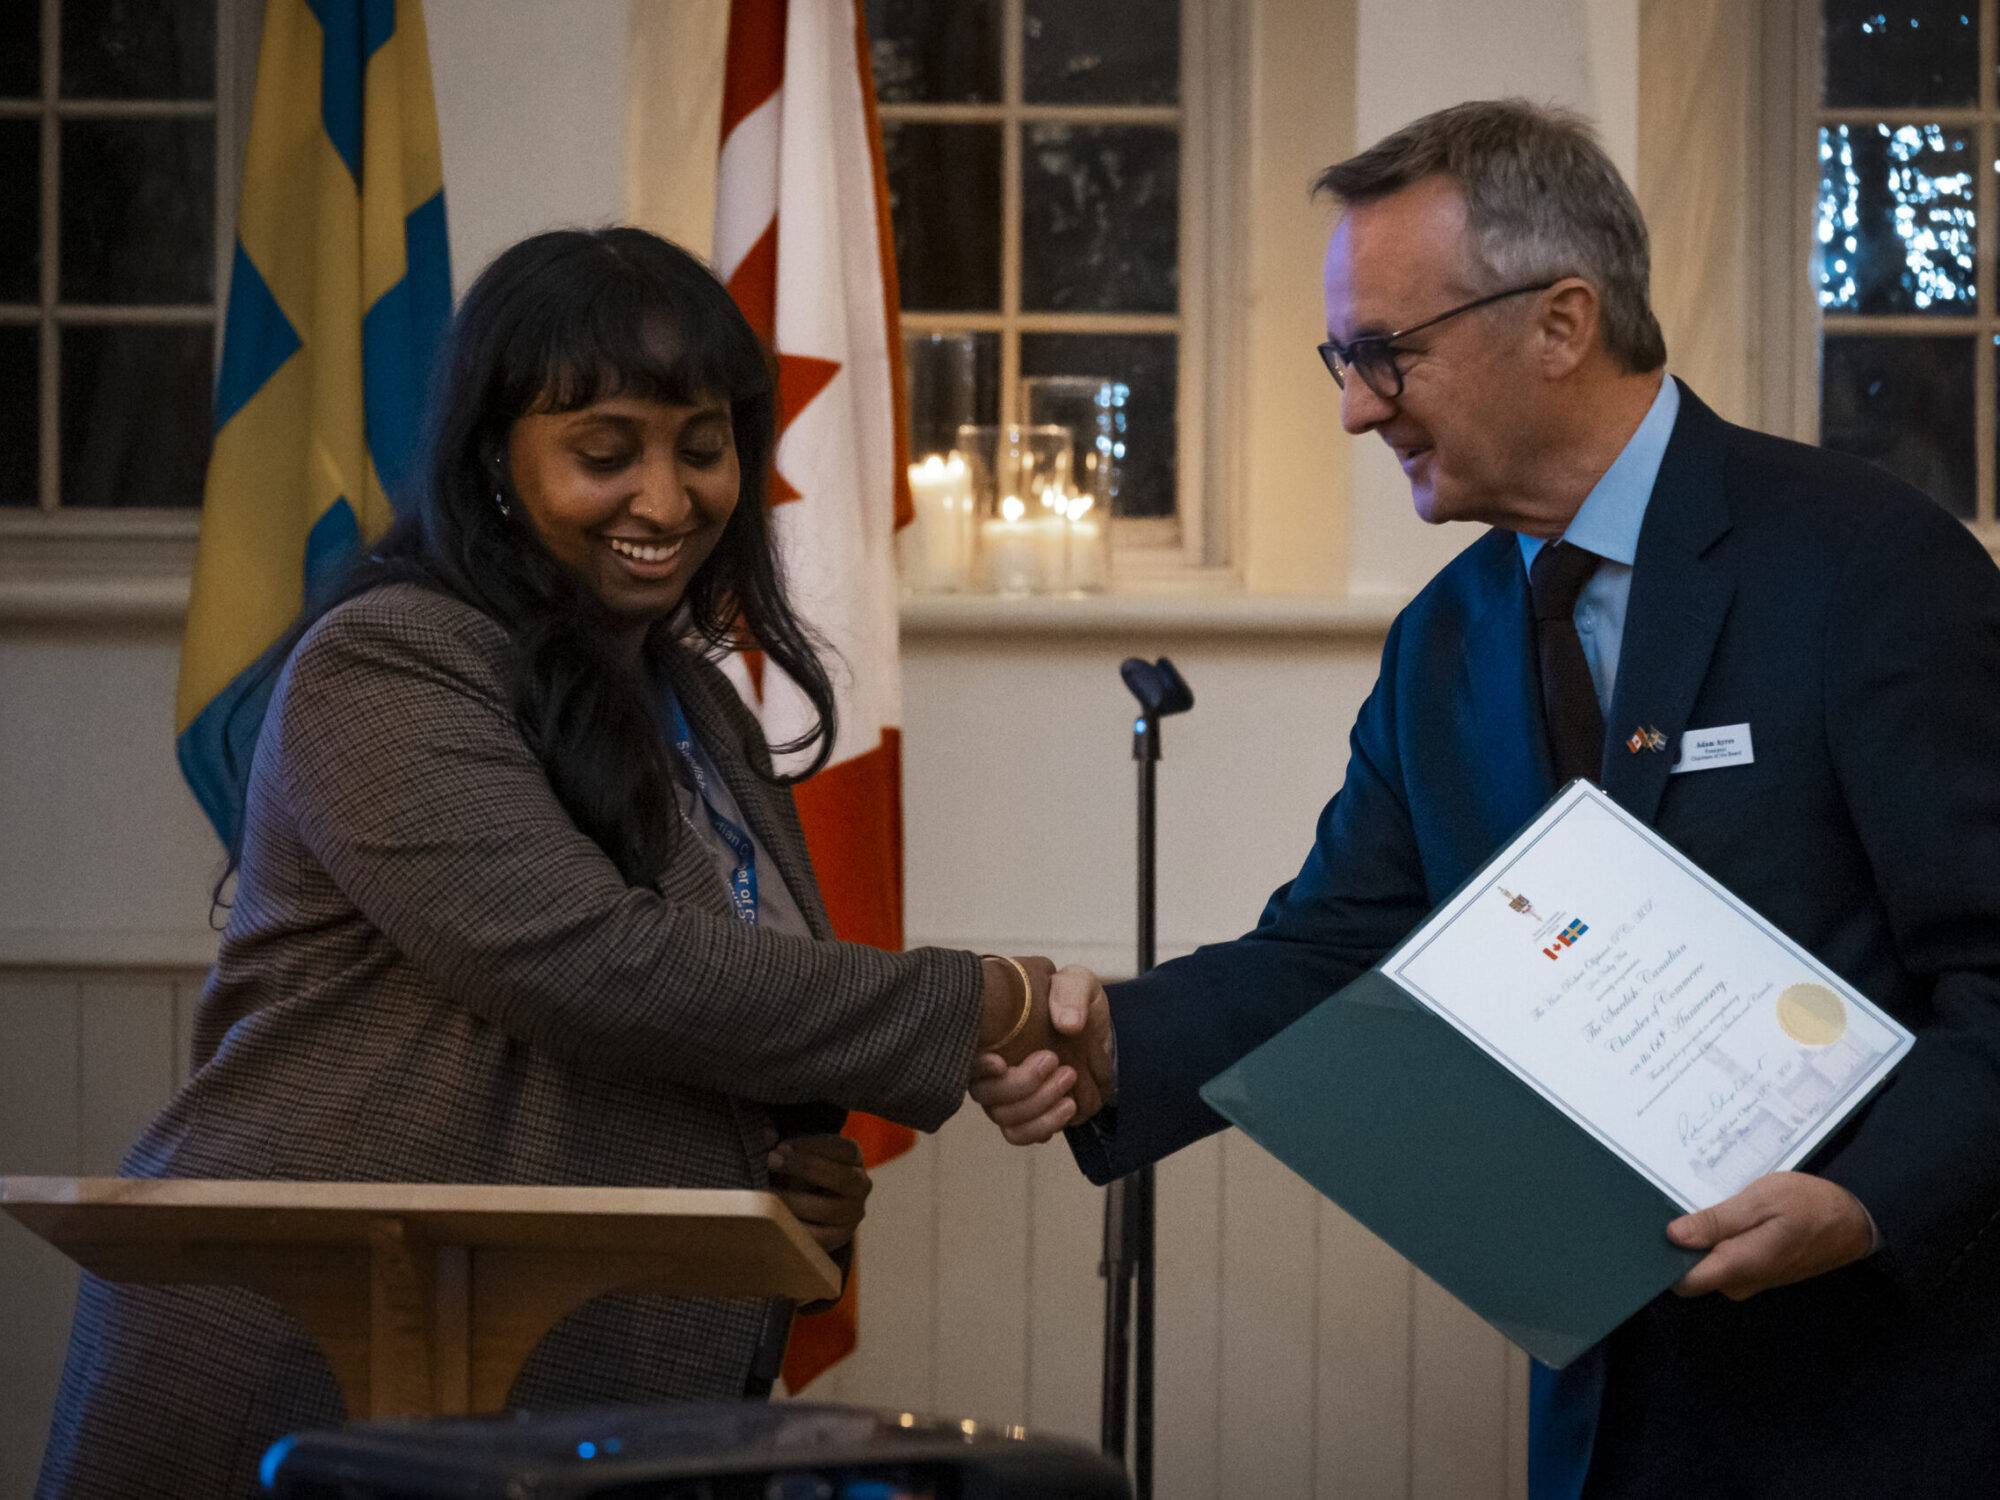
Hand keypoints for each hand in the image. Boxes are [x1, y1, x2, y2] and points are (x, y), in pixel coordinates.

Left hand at [768, 1133, 870, 1253]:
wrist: (805, 1201)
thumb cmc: (798, 1168)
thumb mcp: (794, 1152)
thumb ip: (781, 1144)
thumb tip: (768, 1135)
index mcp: (853, 1157)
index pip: (843, 1148)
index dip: (811, 1146)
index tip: (781, 1146)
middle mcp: (861, 1185)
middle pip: (841, 1177)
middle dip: (804, 1168)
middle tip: (772, 1161)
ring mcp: (853, 1214)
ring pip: (828, 1209)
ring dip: (794, 1200)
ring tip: (768, 1193)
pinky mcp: (839, 1237)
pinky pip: (819, 1238)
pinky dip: (795, 1228)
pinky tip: (774, 1219)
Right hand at [970, 963, 1115, 1143]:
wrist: (1095, 1032)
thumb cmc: (1074, 1004)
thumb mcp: (1077, 984)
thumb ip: (1070, 994)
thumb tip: (1067, 1023)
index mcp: (989, 1034)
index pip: (967, 1058)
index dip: (977, 1066)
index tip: (1001, 1062)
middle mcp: (989, 1069)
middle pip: (985, 1094)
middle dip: (1022, 1084)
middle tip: (1056, 1061)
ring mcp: (1005, 1096)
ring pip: (1004, 1118)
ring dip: (1039, 1106)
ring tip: (1070, 1078)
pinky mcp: (1025, 1114)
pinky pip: (1019, 1134)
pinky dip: (1044, 1126)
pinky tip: (1067, 1106)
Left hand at [1667, 1171, 1874, 1300]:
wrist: (1855, 1222)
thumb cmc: (1810, 1205)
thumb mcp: (1762, 1200)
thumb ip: (1718, 1220)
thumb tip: (1673, 1235)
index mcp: (1738, 1266)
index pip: (1682, 1281)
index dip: (1661, 1258)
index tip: (1646, 1231)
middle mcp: (1740, 1282)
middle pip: (1691, 1271)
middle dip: (1677, 1242)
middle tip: (1669, 1203)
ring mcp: (1749, 1279)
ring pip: (1707, 1264)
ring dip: (1699, 1237)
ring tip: (1693, 1200)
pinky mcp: (1757, 1271)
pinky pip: (1724, 1260)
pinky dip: (1716, 1239)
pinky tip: (1718, 1212)